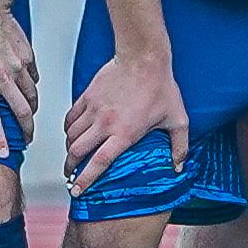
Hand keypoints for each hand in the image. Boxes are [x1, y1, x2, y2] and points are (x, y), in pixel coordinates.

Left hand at [0, 0, 39, 160]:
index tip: (4, 154)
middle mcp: (3, 76)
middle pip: (22, 111)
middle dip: (26, 130)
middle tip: (25, 140)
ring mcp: (18, 66)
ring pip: (32, 96)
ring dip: (31, 111)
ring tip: (28, 119)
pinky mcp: (27, 56)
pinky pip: (33, 78)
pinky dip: (31, 88)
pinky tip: (26, 90)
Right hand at [63, 42, 184, 179]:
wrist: (143, 57)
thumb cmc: (160, 86)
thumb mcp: (177, 119)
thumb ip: (179, 146)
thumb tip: (178, 167)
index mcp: (124, 133)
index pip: (99, 162)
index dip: (85, 179)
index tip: (77, 190)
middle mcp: (105, 123)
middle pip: (77, 152)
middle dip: (71, 167)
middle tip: (71, 175)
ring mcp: (94, 109)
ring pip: (71, 135)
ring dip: (69, 149)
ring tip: (72, 156)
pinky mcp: (87, 96)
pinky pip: (70, 118)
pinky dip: (68, 129)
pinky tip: (72, 133)